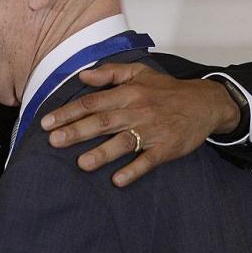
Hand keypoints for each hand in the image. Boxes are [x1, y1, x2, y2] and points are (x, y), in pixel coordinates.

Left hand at [40, 63, 239, 186]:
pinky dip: (134, 170)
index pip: (92, 103)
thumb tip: (83, 75)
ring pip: (123, 143)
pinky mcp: (166, 148)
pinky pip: (148, 161)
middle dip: (76, 132)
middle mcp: (136, 111)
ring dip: (102, 153)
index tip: (47, 122)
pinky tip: (118, 180)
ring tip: (81, 163)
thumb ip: (110, 73)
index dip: (68, 112)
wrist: (205, 103)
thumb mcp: (139, 72)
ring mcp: (152, 131)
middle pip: (102, 122)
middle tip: (53, 141)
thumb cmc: (166, 89)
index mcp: (127, 93)